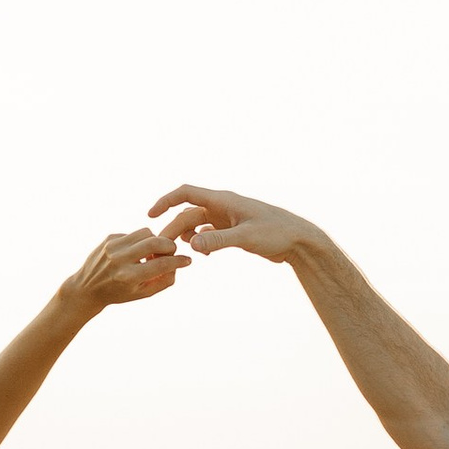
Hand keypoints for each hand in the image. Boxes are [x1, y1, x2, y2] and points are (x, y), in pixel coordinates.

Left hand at [64, 226, 188, 313]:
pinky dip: (140, 242)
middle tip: (172, 252)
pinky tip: (135, 253)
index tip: (187, 261)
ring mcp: (113, 246)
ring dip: (155, 241)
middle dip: (169, 246)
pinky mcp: (109, 238)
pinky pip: (134, 234)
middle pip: (155, 242)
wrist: (87, 288)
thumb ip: (164, 281)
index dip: (178, 262)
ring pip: (146, 232)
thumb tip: (180, 264)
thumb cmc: (119, 293)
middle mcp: (120, 259)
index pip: (162, 265)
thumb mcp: (143, 293)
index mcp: (129, 277)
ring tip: (152, 253)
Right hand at [147, 184, 314, 263]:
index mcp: (223, 200)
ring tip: (180, 253)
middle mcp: (222, 206)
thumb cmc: (276, 233)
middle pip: (188, 214)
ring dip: (186, 237)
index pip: (186, 193)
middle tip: (162, 249)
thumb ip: (218, 241)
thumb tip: (191, 246)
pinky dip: (201, 243)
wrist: (298, 241)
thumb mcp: (246, 237)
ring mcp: (227, 218)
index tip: (150, 215)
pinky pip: (209, 234)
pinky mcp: (233, 231)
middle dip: (173, 229)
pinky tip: (201, 254)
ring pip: (197, 225)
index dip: (166, 201)